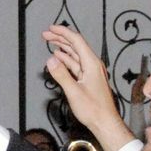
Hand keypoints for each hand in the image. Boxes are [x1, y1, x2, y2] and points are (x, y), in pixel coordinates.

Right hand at [41, 24, 135, 150]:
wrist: (105, 122)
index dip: (63, 32)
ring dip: (63, 47)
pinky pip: (76, 64)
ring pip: (75, 54)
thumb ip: (61, 74)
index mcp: (91, 64)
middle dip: (60, 38)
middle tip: (46, 34)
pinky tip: (59, 57)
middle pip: (75, 45)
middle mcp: (92, 64)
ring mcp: (91, 72)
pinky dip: (66, 59)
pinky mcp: (88, 79)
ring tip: (50, 42)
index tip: (50, 28)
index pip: (76, 41)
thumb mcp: (74, 92)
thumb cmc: (93, 109)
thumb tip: (50, 59)